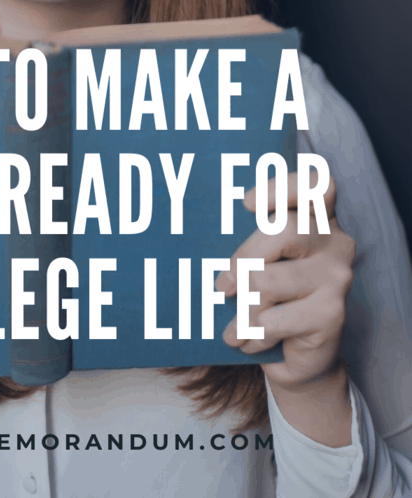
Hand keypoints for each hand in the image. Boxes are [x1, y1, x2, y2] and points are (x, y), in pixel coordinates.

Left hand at [215, 171, 355, 442]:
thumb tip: (200, 234)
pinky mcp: (333, 313)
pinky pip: (275, 320)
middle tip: (222, 285)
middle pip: (286, 230)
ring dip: (243, 308)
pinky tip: (246, 341)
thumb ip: (247, 240)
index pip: (315, 184)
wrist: (294, 354)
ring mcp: (337, 276)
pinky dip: (252, 333)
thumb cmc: (268, 296)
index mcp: (317, 216)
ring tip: (234, 324)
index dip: (283, 187)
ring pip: (271, 280)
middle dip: (245, 258)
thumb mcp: (257, 261)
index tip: (246, 203)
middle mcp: (335, 240)